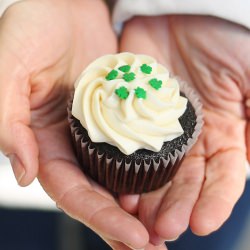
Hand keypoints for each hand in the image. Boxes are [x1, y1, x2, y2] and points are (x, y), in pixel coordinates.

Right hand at [0, 1, 160, 248]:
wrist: (64, 5)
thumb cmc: (32, 29)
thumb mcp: (9, 67)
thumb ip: (7, 120)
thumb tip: (25, 172)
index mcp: (46, 142)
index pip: (72, 192)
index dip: (100, 217)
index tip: (131, 238)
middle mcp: (76, 143)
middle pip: (101, 193)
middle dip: (125, 224)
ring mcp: (102, 130)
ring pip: (123, 176)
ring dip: (144, 203)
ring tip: (168, 229)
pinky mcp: (123, 113)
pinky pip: (140, 145)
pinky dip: (154, 168)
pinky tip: (173, 185)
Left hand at [119, 15, 248, 245]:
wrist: (182, 11)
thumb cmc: (225, 37)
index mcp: (220, 133)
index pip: (220, 178)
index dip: (214, 202)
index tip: (203, 225)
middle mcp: (188, 138)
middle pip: (183, 182)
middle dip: (174, 206)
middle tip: (162, 229)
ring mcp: (156, 129)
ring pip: (152, 171)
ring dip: (146, 196)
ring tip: (138, 219)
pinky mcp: (130, 115)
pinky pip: (125, 146)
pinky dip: (121, 168)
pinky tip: (116, 187)